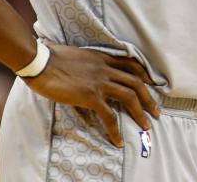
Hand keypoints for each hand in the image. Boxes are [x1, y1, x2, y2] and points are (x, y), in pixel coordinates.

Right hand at [23, 42, 159, 147]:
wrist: (41, 62)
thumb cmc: (53, 58)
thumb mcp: (79, 56)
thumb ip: (90, 63)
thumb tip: (89, 72)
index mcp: (103, 57)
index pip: (131, 64)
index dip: (144, 74)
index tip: (151, 84)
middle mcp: (106, 68)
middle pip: (136, 81)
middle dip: (149, 97)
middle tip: (156, 111)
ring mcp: (100, 82)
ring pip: (129, 96)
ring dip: (141, 112)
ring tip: (146, 125)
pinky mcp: (90, 96)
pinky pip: (108, 115)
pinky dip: (115, 129)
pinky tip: (118, 140)